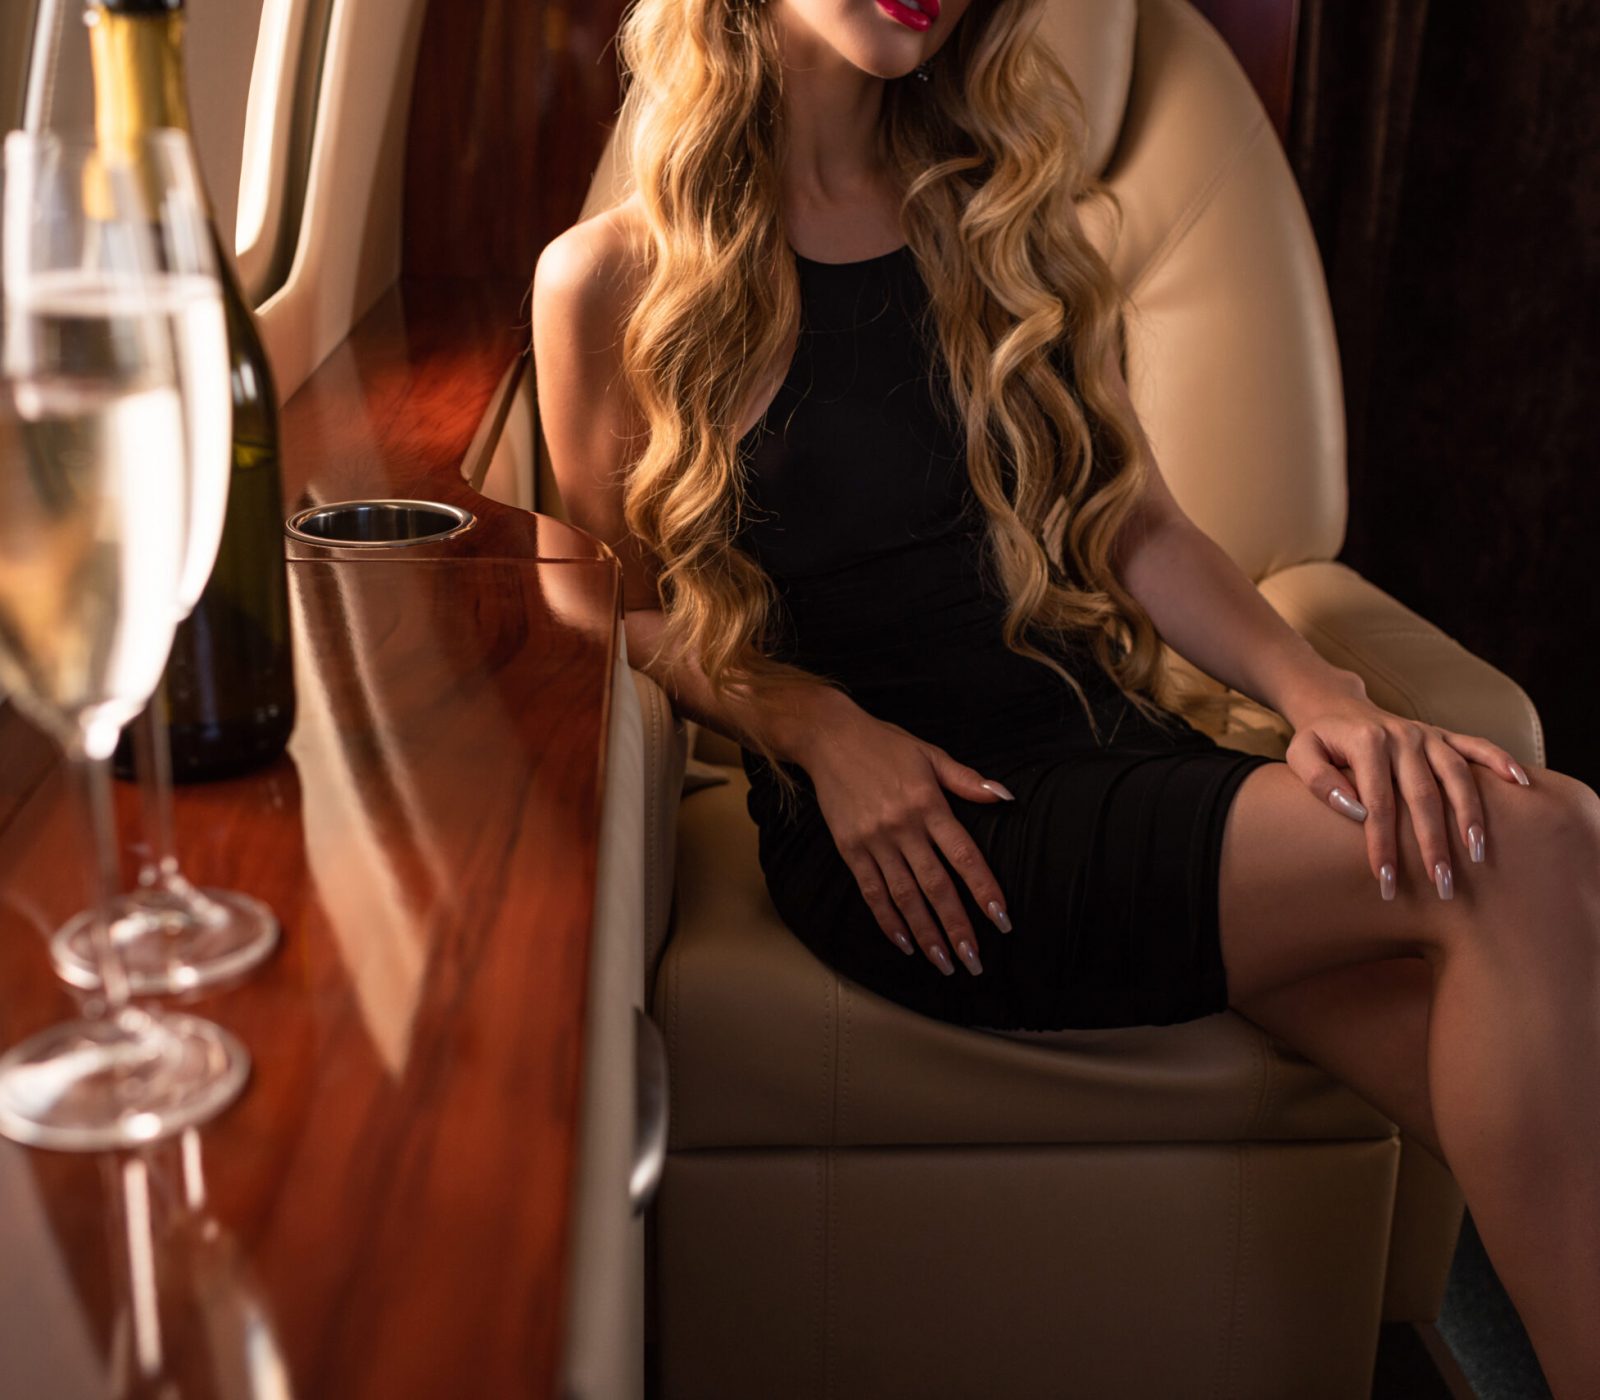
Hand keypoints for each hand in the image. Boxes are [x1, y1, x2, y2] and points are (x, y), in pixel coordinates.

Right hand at [792, 704, 1015, 975]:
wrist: (830, 738)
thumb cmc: (885, 744)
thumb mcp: (931, 754)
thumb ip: (967, 780)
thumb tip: (1006, 797)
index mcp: (929, 804)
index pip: (964, 855)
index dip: (984, 889)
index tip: (1002, 919)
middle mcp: (902, 827)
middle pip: (936, 886)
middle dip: (957, 927)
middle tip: (974, 961)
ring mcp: (874, 840)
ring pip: (904, 896)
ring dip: (926, 933)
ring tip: (944, 963)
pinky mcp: (850, 848)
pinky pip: (871, 891)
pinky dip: (887, 920)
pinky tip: (903, 943)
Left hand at [1282, 690, 1531, 899]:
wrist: (1335, 704)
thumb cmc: (1318, 739)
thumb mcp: (1300, 754)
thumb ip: (1320, 782)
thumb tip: (1356, 810)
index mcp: (1366, 742)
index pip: (1378, 803)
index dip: (1383, 843)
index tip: (1386, 881)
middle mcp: (1403, 736)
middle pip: (1424, 796)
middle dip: (1433, 844)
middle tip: (1441, 885)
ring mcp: (1427, 734)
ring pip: (1458, 776)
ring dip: (1471, 816)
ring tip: (1478, 855)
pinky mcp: (1443, 734)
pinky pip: (1477, 746)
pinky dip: (1501, 761)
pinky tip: (1521, 784)